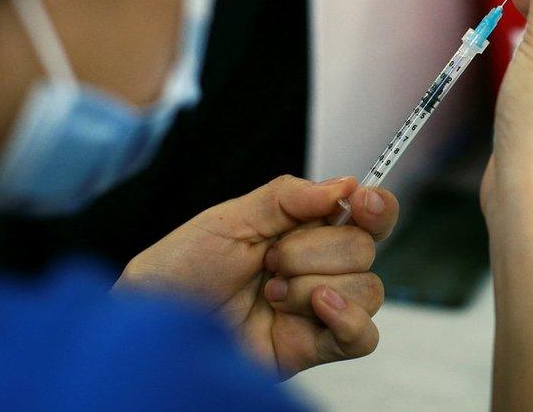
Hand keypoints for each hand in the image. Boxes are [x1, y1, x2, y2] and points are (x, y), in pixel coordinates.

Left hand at [116, 175, 398, 376]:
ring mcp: (320, 308)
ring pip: (368, 288)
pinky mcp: (316, 346)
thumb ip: (289, 197)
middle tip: (269, 261)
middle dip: (314, 250)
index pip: (365, 215)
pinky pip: (365, 336)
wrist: (156, 325)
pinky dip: (348, 318)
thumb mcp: (230, 218)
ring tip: (270, 294)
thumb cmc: (182, 268)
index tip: (364, 201)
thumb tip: (345, 185)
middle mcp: (319, 267)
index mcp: (304, 229)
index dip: (376, 206)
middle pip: (364, 249)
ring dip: (314, 285)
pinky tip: (315, 308)